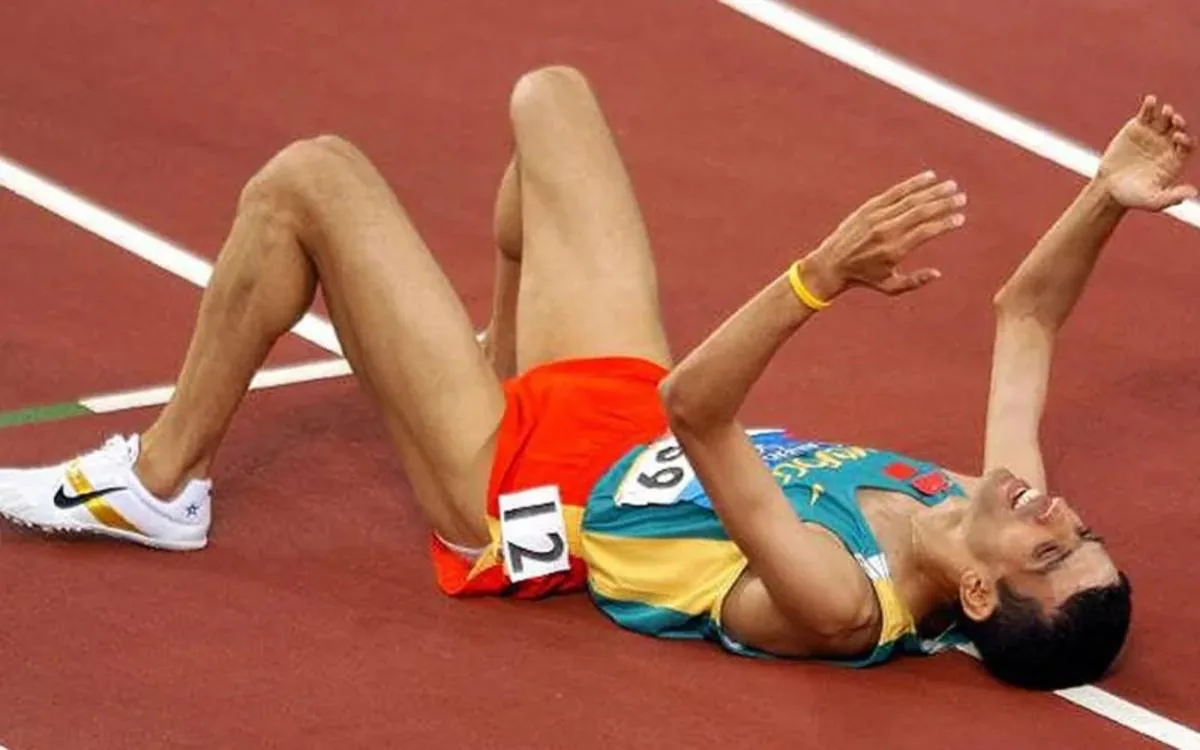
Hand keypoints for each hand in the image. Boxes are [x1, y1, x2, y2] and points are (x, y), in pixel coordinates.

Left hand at [802, 171, 965, 297]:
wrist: (831, 264)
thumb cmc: (864, 278)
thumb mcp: (890, 287)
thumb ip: (915, 281)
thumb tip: (938, 273)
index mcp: (894, 251)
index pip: (926, 232)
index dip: (945, 224)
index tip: (960, 218)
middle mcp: (886, 232)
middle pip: (921, 212)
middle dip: (944, 203)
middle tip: (962, 198)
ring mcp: (876, 217)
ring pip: (910, 199)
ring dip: (933, 190)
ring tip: (952, 186)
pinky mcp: (868, 208)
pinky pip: (895, 192)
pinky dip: (913, 183)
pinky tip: (930, 177)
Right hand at [1097, 96, 1195, 210]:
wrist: (1109, 188)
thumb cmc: (1133, 197)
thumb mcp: (1153, 201)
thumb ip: (1171, 197)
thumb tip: (1193, 193)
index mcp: (1175, 159)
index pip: (1187, 145)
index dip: (1185, 140)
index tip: (1178, 137)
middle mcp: (1167, 144)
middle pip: (1179, 129)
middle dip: (1179, 123)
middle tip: (1175, 120)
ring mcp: (1153, 134)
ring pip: (1165, 119)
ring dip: (1167, 113)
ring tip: (1166, 111)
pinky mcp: (1137, 127)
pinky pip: (1147, 114)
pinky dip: (1149, 106)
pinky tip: (1151, 100)